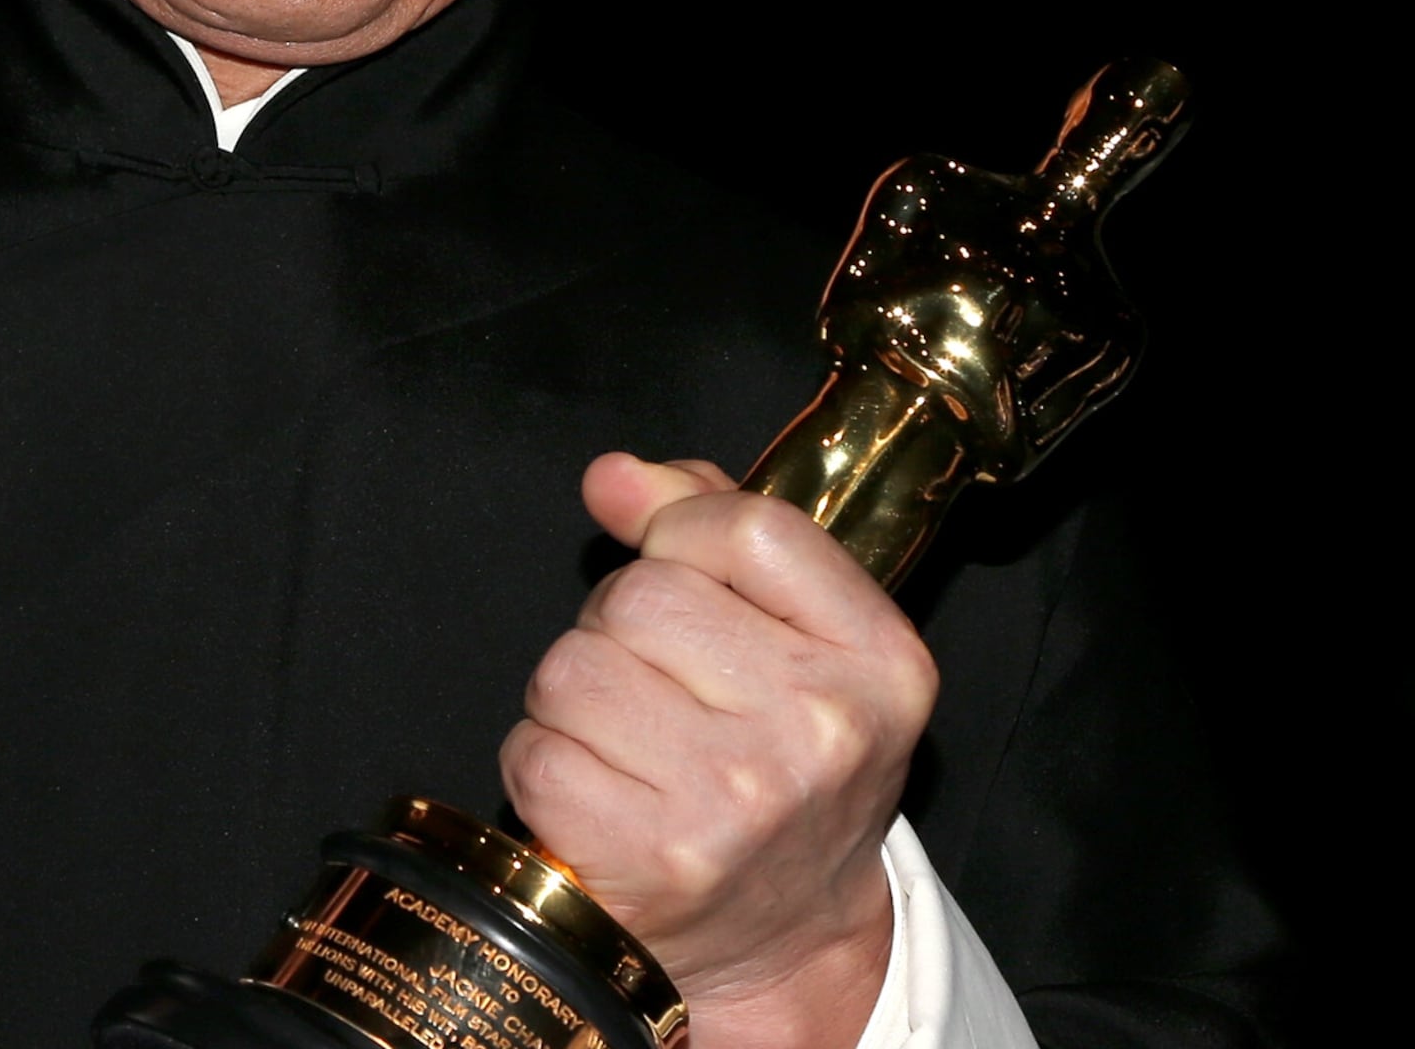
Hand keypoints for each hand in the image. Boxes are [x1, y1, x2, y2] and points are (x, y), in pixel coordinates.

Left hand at [502, 452, 934, 1048]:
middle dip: (620, 625)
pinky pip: (535, 751)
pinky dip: (545, 764)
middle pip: (641, 593)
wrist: (787, 937)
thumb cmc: (786, 766)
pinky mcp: (648, 856)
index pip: (747, 527)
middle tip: (659, 686)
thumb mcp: (799, 639)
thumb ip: (715, 527)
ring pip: (572, 667)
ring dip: (575, 696)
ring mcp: (733, 800)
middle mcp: (818, 729)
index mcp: (879, 661)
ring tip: (629, 742)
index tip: (677, 567)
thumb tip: (612, 476)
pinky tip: (599, 793)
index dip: (681, 531)